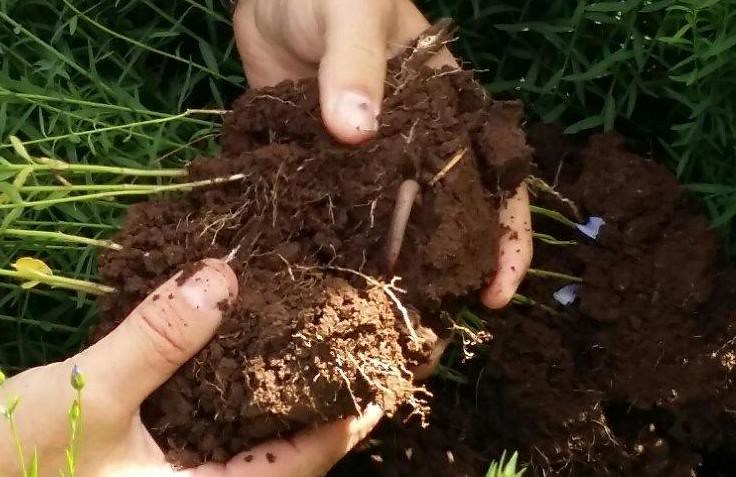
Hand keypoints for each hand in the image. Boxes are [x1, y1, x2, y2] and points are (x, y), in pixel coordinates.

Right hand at [0, 259, 381, 476]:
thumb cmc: (13, 465)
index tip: (398, 353)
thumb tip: (221, 278)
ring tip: (322, 324)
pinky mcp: (164, 452)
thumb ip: (154, 342)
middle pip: (299, 436)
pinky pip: (222, 411)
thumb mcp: (82, 400)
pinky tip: (247, 336)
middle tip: (367, 327)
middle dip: (335, 383)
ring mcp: (187, 471)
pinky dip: (244, 373)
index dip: (362, 403)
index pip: (315, 452)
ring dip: (291, 375)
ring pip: (260, 422)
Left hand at [233, 0, 531, 308]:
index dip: (504, 237)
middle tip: (428, 323)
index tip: (496, 292)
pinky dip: (332, 241)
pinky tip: (324, 279)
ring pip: (385, 222)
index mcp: (445, 108)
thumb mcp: (352, 12)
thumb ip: (356, 66)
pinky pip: (333, 210)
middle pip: (440, 215)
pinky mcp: (320, 164)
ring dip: (384, 266)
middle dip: (441, 269)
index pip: (492, 178)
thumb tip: (357, 132)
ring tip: (375, 316)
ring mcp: (365, 159)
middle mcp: (412, 143)